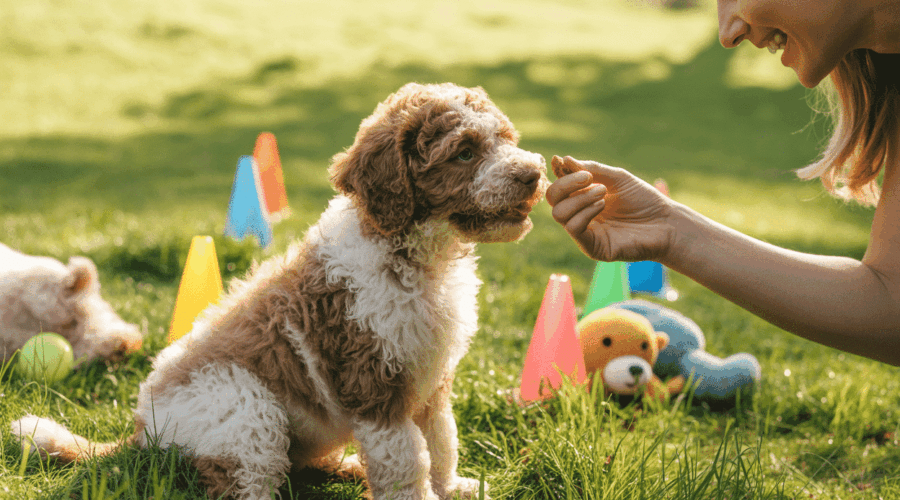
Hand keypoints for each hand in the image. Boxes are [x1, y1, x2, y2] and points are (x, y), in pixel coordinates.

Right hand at [546, 156, 676, 262]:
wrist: (666, 223)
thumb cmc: (644, 200)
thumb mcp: (617, 178)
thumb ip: (591, 169)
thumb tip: (565, 160)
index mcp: (584, 198)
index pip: (560, 185)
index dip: (560, 174)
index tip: (567, 164)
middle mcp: (580, 214)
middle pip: (552, 199)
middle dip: (565, 184)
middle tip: (588, 177)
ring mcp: (584, 232)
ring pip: (558, 213)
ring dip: (578, 198)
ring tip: (603, 192)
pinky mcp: (591, 248)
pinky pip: (573, 228)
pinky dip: (584, 213)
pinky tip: (602, 205)